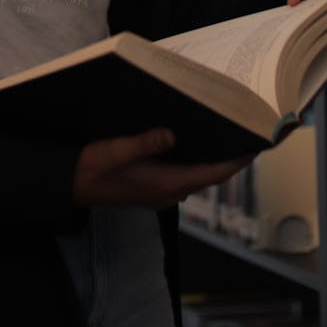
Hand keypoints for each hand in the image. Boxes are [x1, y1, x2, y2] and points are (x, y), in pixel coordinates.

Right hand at [71, 127, 252, 209]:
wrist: (71, 185)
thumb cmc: (93, 168)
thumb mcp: (116, 151)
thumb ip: (145, 143)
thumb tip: (171, 134)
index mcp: (165, 183)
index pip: (212, 174)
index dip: (236, 162)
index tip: (255, 147)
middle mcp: (167, 192)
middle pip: (208, 176)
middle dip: (227, 158)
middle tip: (242, 133)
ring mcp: (159, 193)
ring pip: (196, 177)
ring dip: (211, 161)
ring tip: (223, 134)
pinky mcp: (151, 190)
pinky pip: (182, 177)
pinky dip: (194, 163)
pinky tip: (191, 144)